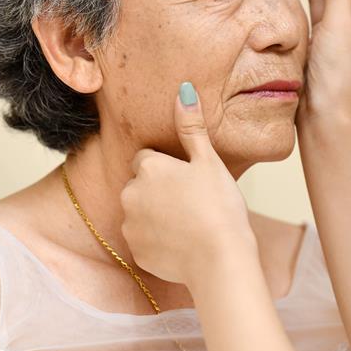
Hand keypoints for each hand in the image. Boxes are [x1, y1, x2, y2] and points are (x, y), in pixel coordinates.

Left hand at [119, 81, 256, 284]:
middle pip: (142, 185)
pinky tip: (183, 243)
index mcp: (147, 168)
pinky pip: (144, 240)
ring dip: (157, 215)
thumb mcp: (208, 161)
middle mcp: (130, 194)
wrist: (220, 260)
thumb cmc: (219, 206)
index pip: (148, 159)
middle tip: (192, 201)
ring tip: (189, 223)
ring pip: (141, 213)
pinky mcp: (136, 252)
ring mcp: (130, 226)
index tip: (189, 180)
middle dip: (159, 190)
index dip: (170, 168)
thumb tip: (183, 90)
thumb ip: (191, 127)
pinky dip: (159, 240)